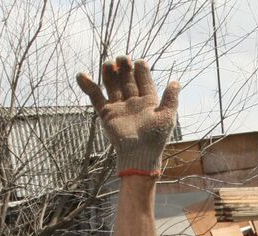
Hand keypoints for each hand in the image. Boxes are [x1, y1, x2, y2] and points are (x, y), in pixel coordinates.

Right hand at [76, 56, 179, 174]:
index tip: (139, 62)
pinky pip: (96, 97)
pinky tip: (82, 75)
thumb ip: (170, 99)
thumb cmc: (155, 138)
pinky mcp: (106, 114)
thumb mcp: (167, 117)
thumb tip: (176, 82)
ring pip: (112, 84)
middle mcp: (132, 102)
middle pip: (126, 79)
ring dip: (109, 72)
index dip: (141, 69)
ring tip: (109, 63)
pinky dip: (89, 86)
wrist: (138, 155)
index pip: (143, 80)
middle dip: (124, 67)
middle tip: (123, 58)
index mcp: (148, 102)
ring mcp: (118, 107)